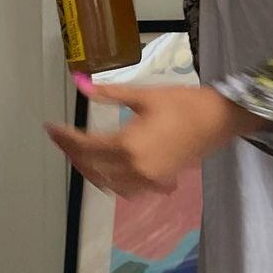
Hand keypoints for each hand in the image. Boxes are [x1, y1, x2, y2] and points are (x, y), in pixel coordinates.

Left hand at [45, 82, 258, 196]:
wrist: (220, 119)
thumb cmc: (185, 103)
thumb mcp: (144, 95)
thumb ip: (110, 94)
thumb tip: (81, 84)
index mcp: (128, 145)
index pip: (85, 146)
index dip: (65, 138)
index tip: (51, 128)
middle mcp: (135, 168)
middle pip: (92, 167)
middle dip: (73, 153)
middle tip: (61, 139)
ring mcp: (148, 179)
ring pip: (107, 182)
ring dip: (90, 169)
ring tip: (79, 153)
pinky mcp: (159, 181)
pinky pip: (127, 188)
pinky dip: (112, 180)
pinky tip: (108, 169)